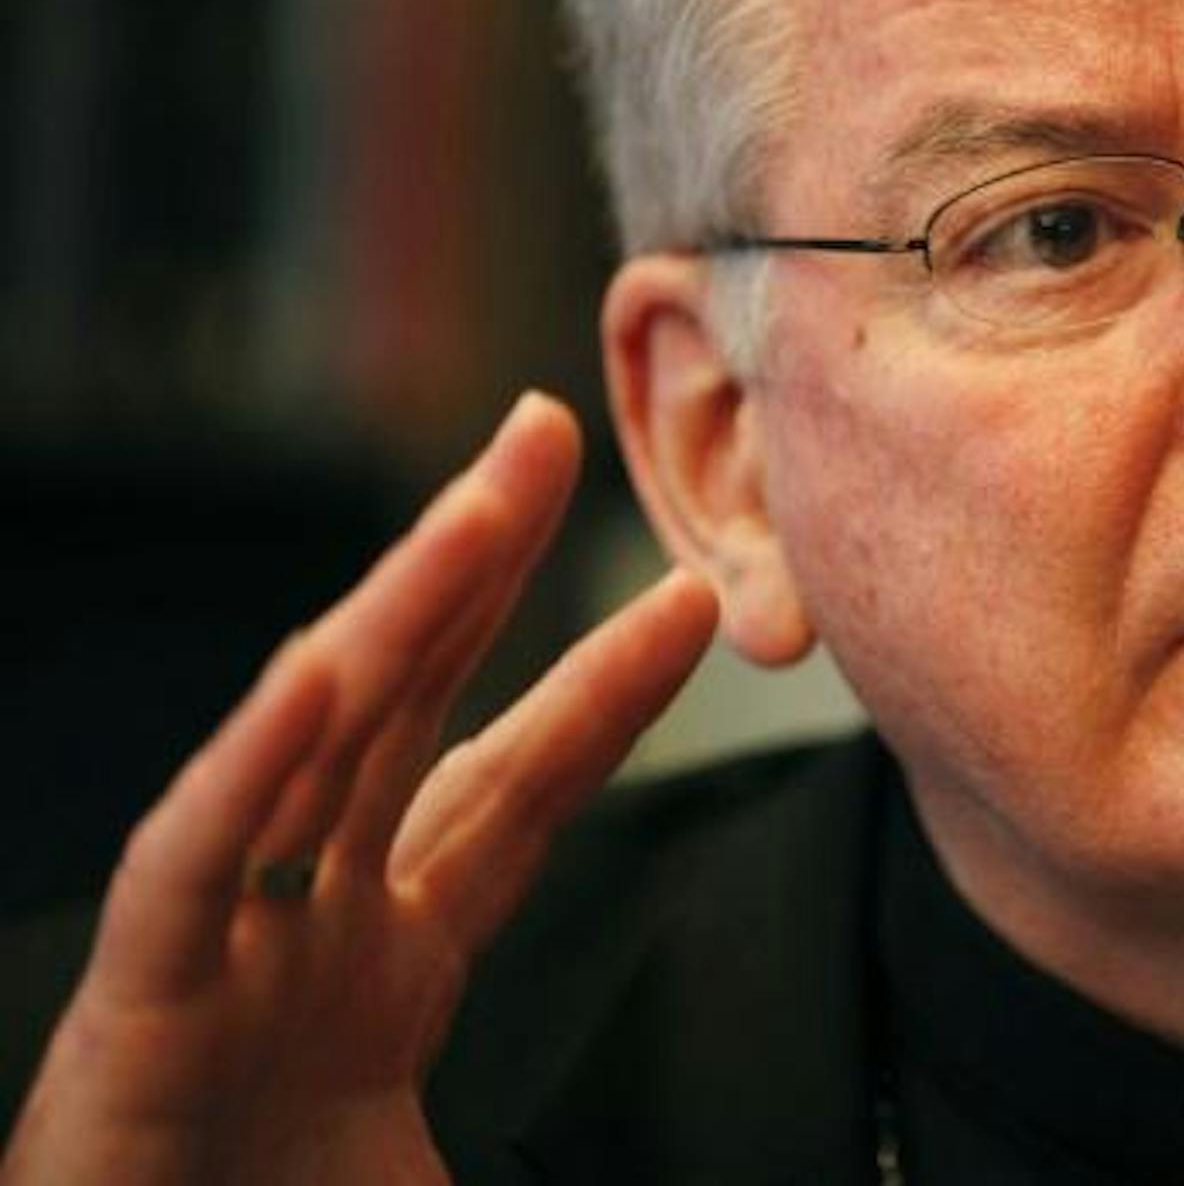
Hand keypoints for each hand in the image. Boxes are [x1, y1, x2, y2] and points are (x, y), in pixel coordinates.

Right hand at [1, 393, 717, 1184]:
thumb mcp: (427, 1177)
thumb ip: (544, 1156)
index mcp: (394, 965)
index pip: (518, 793)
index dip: (602, 693)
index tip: (688, 600)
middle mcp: (315, 925)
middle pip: (416, 710)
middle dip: (484, 568)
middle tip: (552, 430)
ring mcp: (228, 950)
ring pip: (321, 746)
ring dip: (399, 614)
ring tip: (486, 498)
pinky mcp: (137, 1007)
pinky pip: (192, 868)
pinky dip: (247, 772)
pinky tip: (313, 673)